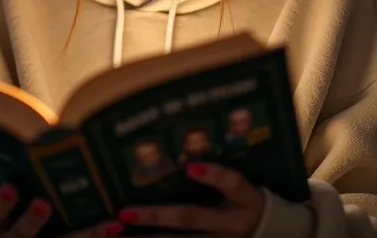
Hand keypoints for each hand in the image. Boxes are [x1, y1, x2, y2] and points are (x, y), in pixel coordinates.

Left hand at [0, 183, 124, 237]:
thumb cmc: (17, 211)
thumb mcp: (44, 213)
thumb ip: (65, 195)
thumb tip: (99, 168)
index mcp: (52, 235)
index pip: (78, 236)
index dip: (98, 232)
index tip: (119, 223)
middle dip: (84, 234)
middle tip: (105, 221)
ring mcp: (6, 236)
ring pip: (22, 233)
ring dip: (33, 221)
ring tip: (43, 203)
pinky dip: (1, 203)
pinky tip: (9, 187)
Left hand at [118, 163, 265, 236]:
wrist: (269, 234)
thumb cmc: (248, 203)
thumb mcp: (244, 187)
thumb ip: (221, 174)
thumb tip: (185, 155)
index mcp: (243, 200)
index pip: (232, 184)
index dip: (214, 175)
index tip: (190, 166)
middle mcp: (229, 225)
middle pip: (191, 218)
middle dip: (157, 216)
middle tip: (125, 212)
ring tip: (117, 231)